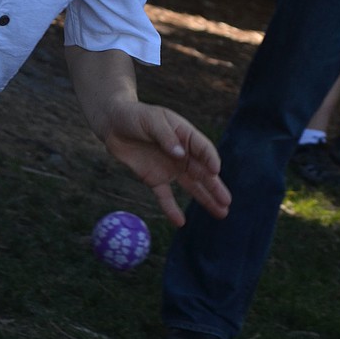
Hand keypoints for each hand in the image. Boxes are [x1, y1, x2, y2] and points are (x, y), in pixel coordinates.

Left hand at [100, 101, 230, 226]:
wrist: (112, 123)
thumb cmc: (135, 116)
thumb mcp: (152, 120)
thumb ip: (166, 136)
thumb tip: (181, 154)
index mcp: (185, 135)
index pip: (203, 148)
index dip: (210, 159)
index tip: (215, 170)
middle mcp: (182, 153)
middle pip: (202, 172)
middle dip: (215, 186)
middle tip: (227, 201)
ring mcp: (170, 167)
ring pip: (191, 186)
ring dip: (204, 199)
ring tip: (221, 212)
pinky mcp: (154, 179)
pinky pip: (165, 196)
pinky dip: (171, 209)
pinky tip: (180, 222)